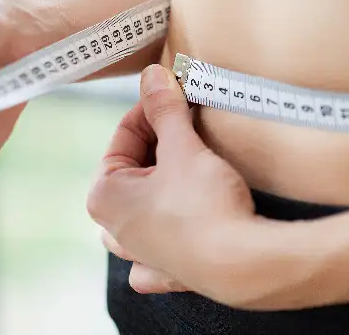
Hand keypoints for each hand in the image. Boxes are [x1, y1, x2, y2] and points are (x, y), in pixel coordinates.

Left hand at [87, 64, 257, 301]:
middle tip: (188, 121)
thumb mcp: (183, 148)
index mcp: (104, 196)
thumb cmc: (204, 206)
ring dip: (158, 185)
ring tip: (185, 166)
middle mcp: (115, 228)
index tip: (177, 93)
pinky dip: (164, 236)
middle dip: (159, 143)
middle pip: (131, 168)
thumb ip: (165, 110)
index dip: (152, 108)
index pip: (124, 135)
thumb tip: (151, 75)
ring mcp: (142, 255)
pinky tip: (176, 228)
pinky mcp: (172, 271)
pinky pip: (158, 251)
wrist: (243, 264)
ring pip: (138, 210)